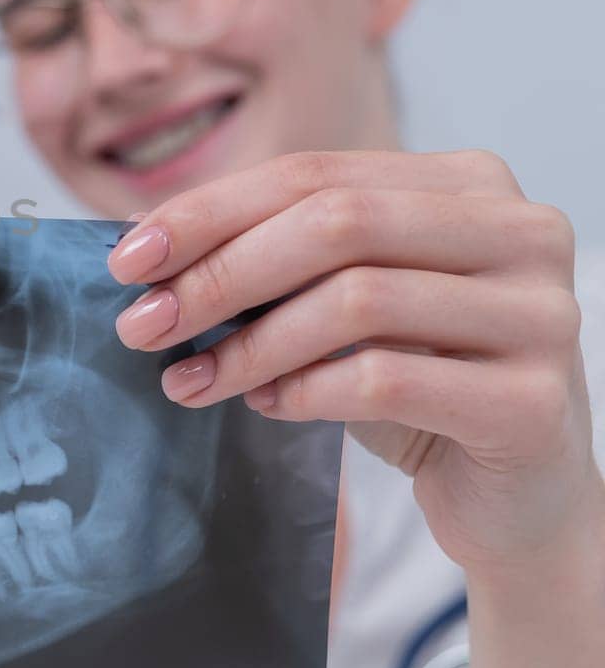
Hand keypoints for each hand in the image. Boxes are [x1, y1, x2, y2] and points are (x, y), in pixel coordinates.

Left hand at [106, 149, 602, 577]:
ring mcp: (541, 313)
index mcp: (469, 183)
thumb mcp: (342, 302)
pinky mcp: (532, 401)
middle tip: (141, 325)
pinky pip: (385, 379)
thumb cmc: (417, 381)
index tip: (127, 260)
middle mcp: (520, 230)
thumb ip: (272, 259)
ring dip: (249, 345)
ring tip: (189, 380)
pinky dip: (304, 392)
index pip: (313, 173)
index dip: (209, 211)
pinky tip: (264, 407)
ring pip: (356, 301)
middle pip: (334, 224)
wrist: (513, 493)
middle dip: (218, 275)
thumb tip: (141, 238)